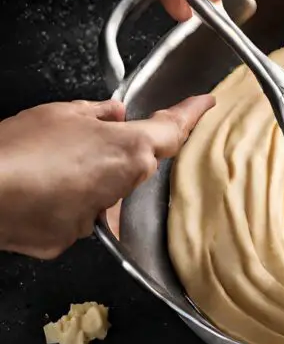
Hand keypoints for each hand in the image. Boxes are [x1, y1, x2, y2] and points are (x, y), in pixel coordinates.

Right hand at [0, 95, 213, 258]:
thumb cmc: (17, 149)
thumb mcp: (61, 113)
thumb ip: (97, 113)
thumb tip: (114, 113)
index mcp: (128, 150)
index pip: (173, 130)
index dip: (190, 114)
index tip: (204, 104)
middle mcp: (120, 186)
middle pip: (134, 164)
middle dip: (116, 150)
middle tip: (85, 138)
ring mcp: (94, 216)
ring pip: (102, 192)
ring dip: (85, 178)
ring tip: (47, 164)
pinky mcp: (67, 239)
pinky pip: (73, 216)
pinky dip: (60, 203)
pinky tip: (36, 191)